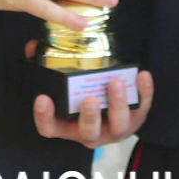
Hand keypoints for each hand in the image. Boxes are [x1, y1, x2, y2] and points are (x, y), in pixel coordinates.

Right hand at [27, 53, 152, 148]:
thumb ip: (46, 67)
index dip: (44, 117)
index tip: (42, 99)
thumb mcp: (63, 86)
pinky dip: (144, 92)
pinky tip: (142, 75)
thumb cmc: (81, 96)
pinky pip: (142, 108)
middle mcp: (90, 132)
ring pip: (118, 124)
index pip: (50, 128)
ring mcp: (114, 128)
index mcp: (67, 126)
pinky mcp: (136, 119)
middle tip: (89, 99)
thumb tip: (33, 46)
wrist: (113, 109)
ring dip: (117, 104)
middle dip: (90, 116)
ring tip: (115, 82)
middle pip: (88, 132)